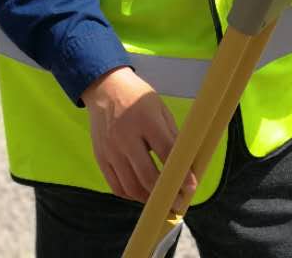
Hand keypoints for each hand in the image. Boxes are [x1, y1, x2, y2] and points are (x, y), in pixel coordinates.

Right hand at [82, 66, 197, 203]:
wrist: (105, 88)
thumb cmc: (137, 97)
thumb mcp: (160, 109)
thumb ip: (172, 136)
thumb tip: (186, 164)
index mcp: (145, 120)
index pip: (166, 152)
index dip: (180, 173)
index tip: (191, 187)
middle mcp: (125, 136)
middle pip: (146, 175)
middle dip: (165, 194)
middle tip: (178, 203)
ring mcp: (110, 149)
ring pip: (130, 186)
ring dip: (148, 199)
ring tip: (161, 201)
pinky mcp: (100, 157)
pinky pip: (116, 186)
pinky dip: (131, 195)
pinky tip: (142, 193)